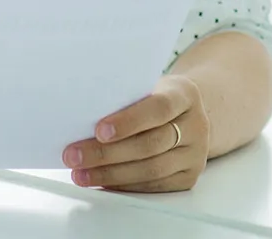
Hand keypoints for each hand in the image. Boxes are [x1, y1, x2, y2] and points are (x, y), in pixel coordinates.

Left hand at [62, 74, 210, 192]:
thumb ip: (127, 97)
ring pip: (151, 170)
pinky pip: (154, 186)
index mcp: (185, 95)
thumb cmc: (158, 97)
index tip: (99, 130)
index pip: (159, 108)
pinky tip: (102, 182)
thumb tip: (82, 117)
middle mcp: (196, 125)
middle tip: (75, 155)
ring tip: (81, 173)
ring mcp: (195, 154)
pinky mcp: (188, 177)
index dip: (129, 121)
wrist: (188, 114)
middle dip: (107, 153)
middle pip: (150, 144)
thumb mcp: (149, 85)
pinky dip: (124, 186)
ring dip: (111, 174)